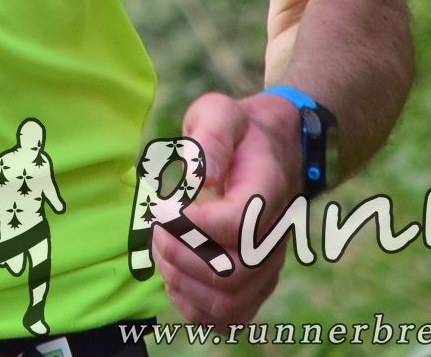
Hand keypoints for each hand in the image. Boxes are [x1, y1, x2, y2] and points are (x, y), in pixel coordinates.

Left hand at [160, 90, 299, 326]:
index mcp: (266, 193)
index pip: (236, 224)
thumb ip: (210, 136)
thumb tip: (196, 173)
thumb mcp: (221, 112)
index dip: (191, 223)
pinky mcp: (252, 285)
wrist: (273, 153)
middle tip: (157, 228)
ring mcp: (264, 267)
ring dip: (181, 280)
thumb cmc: (239, 133)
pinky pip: (225, 318)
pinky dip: (191, 305)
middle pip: (230, 274)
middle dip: (179, 253)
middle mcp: (272, 238)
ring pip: (226, 303)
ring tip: (163, 248)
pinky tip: (174, 274)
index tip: (165, 204)